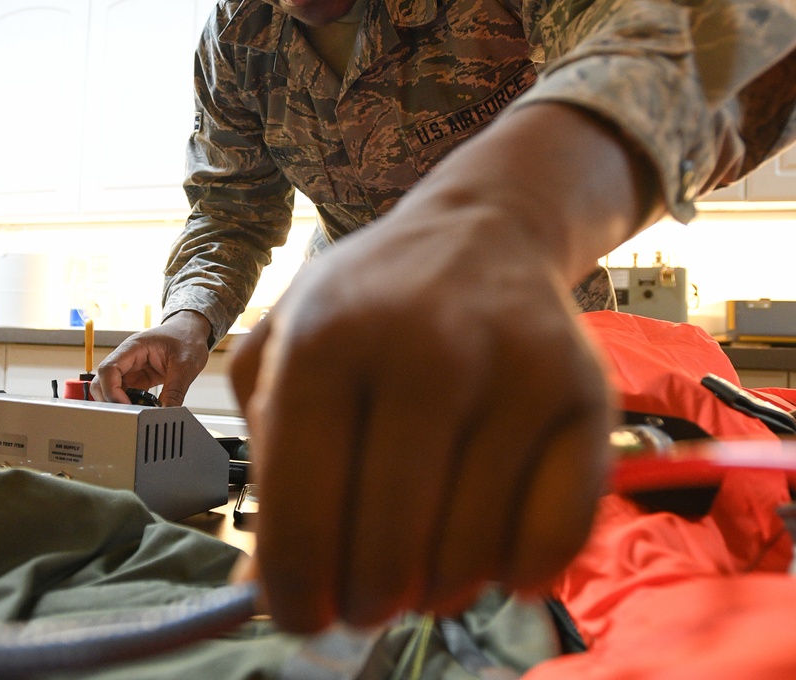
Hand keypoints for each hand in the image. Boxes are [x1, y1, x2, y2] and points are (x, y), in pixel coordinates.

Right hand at [90, 310, 210, 406]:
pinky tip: (142, 408)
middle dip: (110, 399)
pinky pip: (125, 393)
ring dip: (119, 403)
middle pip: (103, 381)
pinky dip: (130, 404)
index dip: (111, 390)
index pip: (108, 369)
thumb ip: (175, 391)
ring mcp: (132, 368)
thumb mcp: (186, 364)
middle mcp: (128, 358)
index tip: (125, 405)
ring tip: (137, 412)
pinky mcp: (138, 378)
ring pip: (112, 389)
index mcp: (134, 347)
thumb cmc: (187, 337)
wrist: (192, 330)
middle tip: (128, 413)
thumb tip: (167, 414)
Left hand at [229, 104, 658, 634]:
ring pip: (471, 556)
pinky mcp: (587, 394)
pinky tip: (490, 548)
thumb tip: (260, 586)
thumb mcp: (286, 343)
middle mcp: (425, 348)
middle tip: (363, 596)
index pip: (299, 507)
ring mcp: (515, 370)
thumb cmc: (369, 301)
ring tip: (421, 557)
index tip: (300, 615)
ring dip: (437, 587)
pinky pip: (555, 540)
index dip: (292, 588)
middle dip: (364, 600)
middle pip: (387, 547)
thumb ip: (266, 456)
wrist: (481, 232)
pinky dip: (517, 571)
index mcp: (328, 337)